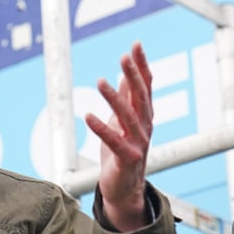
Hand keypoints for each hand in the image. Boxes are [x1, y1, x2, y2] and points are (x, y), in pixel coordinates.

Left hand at [86, 42, 153, 231]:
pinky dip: (101, 128)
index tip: (137, 44)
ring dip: (114, 99)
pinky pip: (113, 141)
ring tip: (100, 81)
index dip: (142, 66)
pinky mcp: (126, 159)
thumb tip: (127, 74)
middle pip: (140, 97)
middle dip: (133, 76)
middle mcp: (145, 127)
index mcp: (144, 115)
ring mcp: (138, 143)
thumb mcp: (123, 121)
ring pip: (127, 117)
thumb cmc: (122, 152)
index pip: (145, 86)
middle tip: (124, 57)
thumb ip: (127, 99)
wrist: (124, 189)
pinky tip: (88, 115)